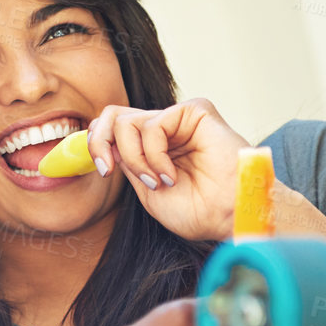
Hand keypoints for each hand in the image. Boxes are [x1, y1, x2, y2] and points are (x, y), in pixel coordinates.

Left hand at [86, 99, 247, 242]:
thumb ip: (127, 164)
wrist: (230, 215)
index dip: (96, 141)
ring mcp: (178, 118)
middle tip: (108, 169)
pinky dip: (154, 156)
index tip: (101, 169)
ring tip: (159, 181)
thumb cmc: (199, 211)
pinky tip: (171, 174)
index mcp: (153, 147)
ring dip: (135, 160)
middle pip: (112, 116)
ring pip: (126, 122)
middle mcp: (165, 129)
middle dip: (100, 143)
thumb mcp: (148, 192)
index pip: (112, 128)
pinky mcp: (193, 110)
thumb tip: (106, 145)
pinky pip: (152, 126)